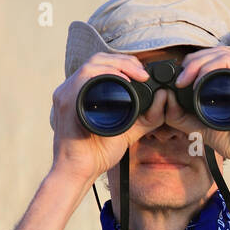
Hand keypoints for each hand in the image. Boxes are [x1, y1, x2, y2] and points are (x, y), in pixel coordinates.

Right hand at [49, 53, 170, 187]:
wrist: (78, 170)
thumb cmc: (97, 153)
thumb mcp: (128, 130)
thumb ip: (146, 117)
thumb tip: (164, 100)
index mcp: (84, 92)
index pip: (103, 65)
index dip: (125, 63)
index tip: (144, 73)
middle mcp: (72, 89)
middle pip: (98, 59)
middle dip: (124, 61)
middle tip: (143, 73)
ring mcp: (66, 93)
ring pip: (92, 64)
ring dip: (117, 65)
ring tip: (136, 75)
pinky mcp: (66, 101)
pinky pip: (84, 77)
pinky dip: (104, 74)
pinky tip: (121, 80)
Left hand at [165, 49, 229, 186]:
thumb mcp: (203, 126)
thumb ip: (184, 115)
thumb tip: (167, 101)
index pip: (216, 59)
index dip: (195, 63)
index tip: (179, 79)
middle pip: (216, 52)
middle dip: (192, 62)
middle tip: (179, 79)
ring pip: (221, 54)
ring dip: (198, 64)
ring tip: (184, 80)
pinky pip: (229, 63)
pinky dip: (209, 69)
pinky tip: (198, 83)